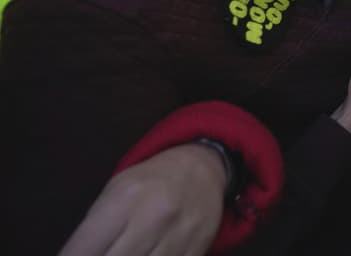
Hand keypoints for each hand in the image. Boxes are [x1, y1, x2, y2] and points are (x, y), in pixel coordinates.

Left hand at [59, 143, 226, 255]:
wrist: (201, 168)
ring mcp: (179, 236)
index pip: (83, 250)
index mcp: (125, 199)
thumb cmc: (148, 182)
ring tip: (125, 253)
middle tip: (100, 255)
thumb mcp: (114, 192)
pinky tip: (145, 255)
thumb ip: (92, 231)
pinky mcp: (197, 249)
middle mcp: (153, 218)